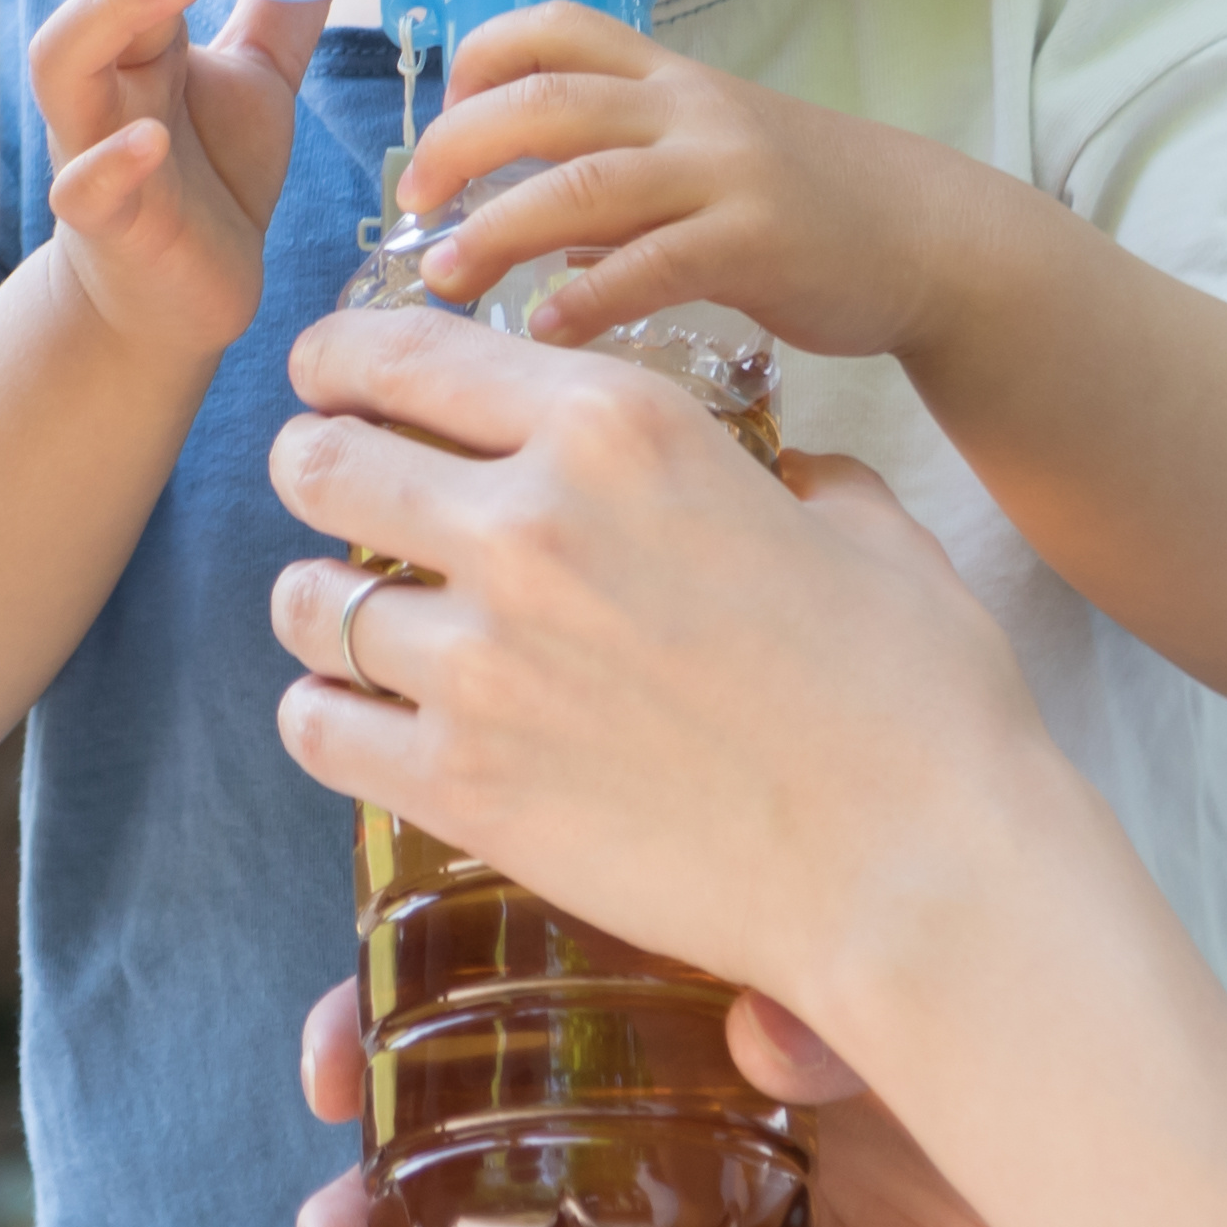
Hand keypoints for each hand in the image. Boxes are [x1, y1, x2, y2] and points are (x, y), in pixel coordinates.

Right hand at [30, 0, 334, 362]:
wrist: (177, 296)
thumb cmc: (208, 178)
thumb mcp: (257, 84)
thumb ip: (279, 14)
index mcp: (140, 39)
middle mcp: (105, 79)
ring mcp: (91, 145)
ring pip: (63, 60)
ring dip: (114, 8)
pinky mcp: (102, 224)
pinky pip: (82, 185)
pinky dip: (109, 160)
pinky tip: (150, 140)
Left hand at [262, 299, 1095, 1046]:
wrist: (923, 873)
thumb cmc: (918, 699)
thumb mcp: (860, 526)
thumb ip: (788, 473)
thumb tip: (781, 472)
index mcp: (616, 427)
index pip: (401, 353)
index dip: (340, 358)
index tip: (327, 376)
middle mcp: (527, 522)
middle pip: (321, 462)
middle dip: (316, 468)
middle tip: (333, 494)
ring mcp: (480, 659)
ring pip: (303, 602)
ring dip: (319, 604)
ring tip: (354, 621)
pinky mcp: (462, 785)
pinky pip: (316, 727)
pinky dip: (326, 717)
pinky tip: (363, 719)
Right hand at [289, 983, 1122, 1226]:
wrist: (1145, 1174)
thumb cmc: (1006, 1032)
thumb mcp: (894, 974)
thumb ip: (821, 983)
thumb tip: (761, 1029)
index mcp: (646, 1023)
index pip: (475, 1023)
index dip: (377, 1046)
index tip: (325, 1061)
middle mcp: (649, 1148)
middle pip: (464, 1193)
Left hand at [393, 1, 1030, 364]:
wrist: (932, 236)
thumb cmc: (808, 204)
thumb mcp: (708, 162)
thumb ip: (620, 180)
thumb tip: (530, 230)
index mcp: (670, 76)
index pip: (553, 26)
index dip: (478, 62)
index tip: (441, 124)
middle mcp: (690, 109)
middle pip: (544, 99)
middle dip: (457, 147)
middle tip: (410, 209)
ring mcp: (725, 172)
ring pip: (583, 181)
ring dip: (497, 230)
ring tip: (444, 278)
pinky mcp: (757, 242)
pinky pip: (653, 263)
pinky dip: (587, 296)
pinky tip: (546, 329)